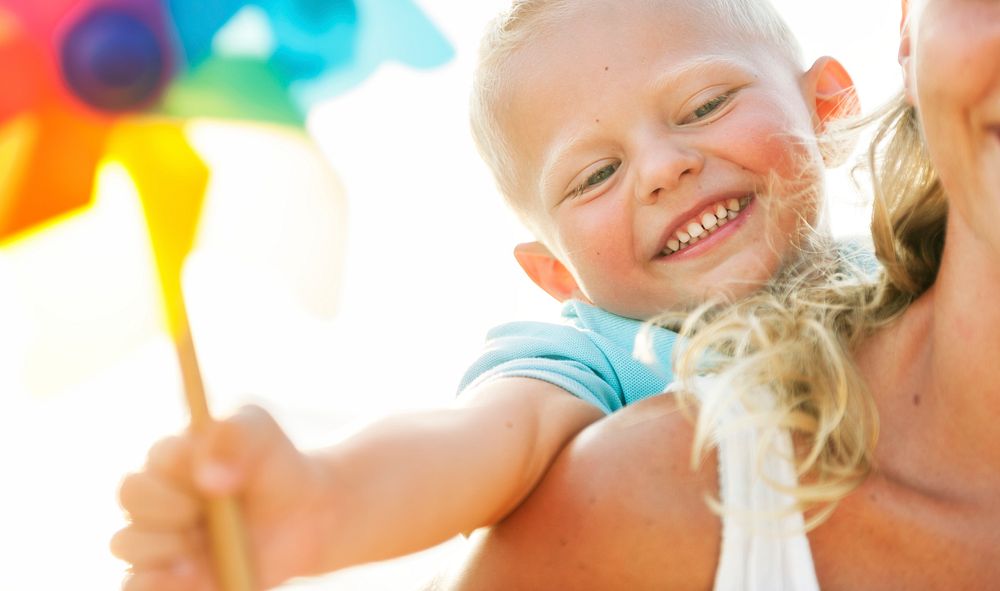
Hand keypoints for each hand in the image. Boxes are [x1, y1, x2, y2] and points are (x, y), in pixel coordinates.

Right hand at [112, 406, 332, 589]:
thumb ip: (235, 435)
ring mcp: (159, 536)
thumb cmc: (274, 466)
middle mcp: (157, 495)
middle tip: (200, 513)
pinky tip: (189, 576)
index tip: (218, 481)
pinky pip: (138, 586)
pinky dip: (154, 585)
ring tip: (199, 547)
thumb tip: (210, 480)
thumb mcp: (262, 434)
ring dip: (162, 546)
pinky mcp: (170, 576)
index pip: (158, 457)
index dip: (184, 470)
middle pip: (130, 495)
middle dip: (166, 505)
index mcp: (173, 455)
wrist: (301, 516)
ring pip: (126, 542)